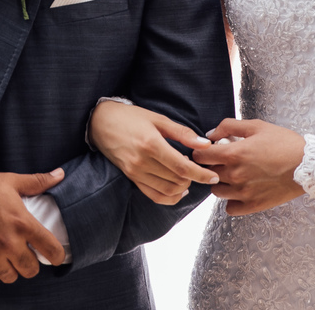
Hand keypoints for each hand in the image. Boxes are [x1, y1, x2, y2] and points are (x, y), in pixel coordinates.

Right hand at [0, 169, 65, 288]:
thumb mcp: (9, 181)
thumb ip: (37, 181)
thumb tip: (60, 174)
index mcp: (22, 223)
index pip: (51, 249)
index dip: (56, 256)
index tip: (54, 256)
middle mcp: (9, 243)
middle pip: (31, 270)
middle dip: (29, 263)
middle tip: (22, 254)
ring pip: (11, 277)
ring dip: (10, 269)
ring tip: (4, 257)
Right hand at [89, 102, 217, 204]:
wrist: (100, 122)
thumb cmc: (130, 117)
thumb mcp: (158, 119)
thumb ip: (183, 133)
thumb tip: (205, 145)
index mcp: (151, 144)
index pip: (182, 167)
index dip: (201, 174)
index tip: (214, 176)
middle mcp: (142, 161)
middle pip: (177, 180)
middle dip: (194, 179)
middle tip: (202, 170)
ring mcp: (135, 172)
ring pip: (168, 190)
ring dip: (183, 187)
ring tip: (190, 176)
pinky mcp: (131, 178)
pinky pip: (154, 195)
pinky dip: (170, 197)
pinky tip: (178, 189)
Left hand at [192, 118, 305, 215]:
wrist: (309, 165)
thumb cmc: (284, 142)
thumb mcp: (256, 126)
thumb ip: (229, 126)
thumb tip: (210, 134)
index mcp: (233, 154)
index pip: (200, 156)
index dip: (201, 152)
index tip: (208, 151)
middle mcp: (235, 175)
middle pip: (206, 174)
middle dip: (211, 166)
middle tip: (223, 162)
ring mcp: (243, 193)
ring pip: (216, 192)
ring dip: (220, 183)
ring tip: (233, 176)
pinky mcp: (253, 206)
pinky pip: (230, 208)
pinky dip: (231, 201)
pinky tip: (240, 191)